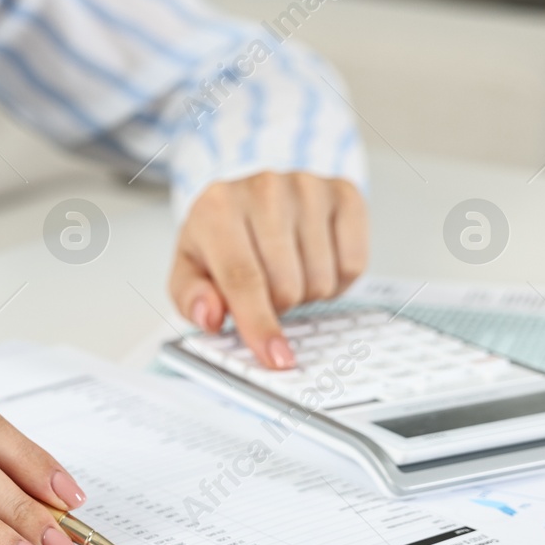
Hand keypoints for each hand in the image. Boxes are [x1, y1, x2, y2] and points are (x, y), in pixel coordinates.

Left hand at [170, 172, 368, 368]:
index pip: (242, 279)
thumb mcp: (191, 268)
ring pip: (322, 280)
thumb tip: (210, 317)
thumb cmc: (221, 237)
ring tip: (287, 270)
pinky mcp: (344, 193)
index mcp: (217, 208)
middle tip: (264, 288)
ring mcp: (308, 187)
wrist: (250, 195)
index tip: (276, 358)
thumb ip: (191, 298)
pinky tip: (314, 261)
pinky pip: (354, 265)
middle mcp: (263, 189)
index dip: (260, 324)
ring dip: (305, 293)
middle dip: (276, 306)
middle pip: (286, 286)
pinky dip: (336, 280)